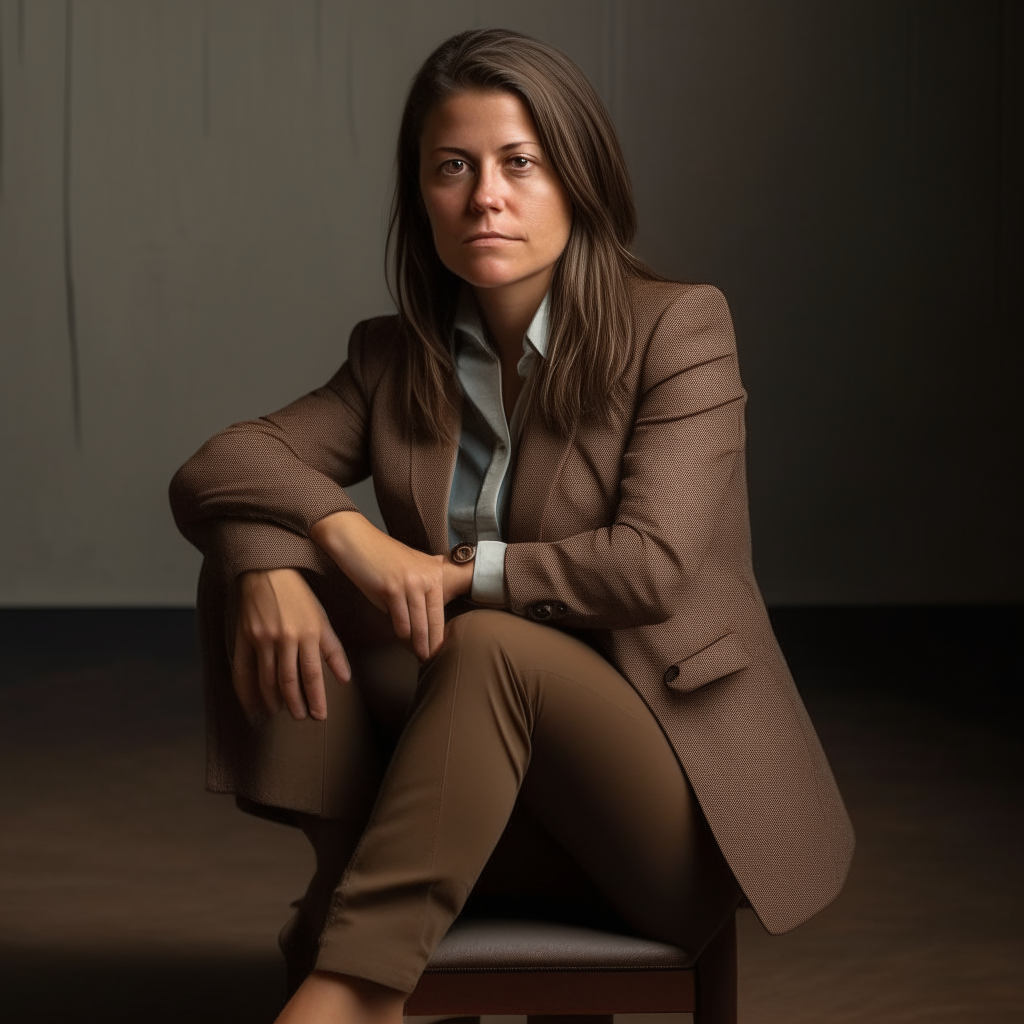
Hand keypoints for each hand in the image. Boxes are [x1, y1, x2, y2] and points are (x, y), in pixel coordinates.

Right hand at [232, 568, 350, 723]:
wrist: (267, 572)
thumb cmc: (299, 597)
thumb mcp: (322, 619)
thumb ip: (333, 650)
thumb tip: (344, 679)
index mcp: (308, 633)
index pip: (312, 675)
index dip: (316, 698)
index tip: (319, 715)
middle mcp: (285, 638)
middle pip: (289, 681)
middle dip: (296, 704)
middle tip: (301, 717)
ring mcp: (262, 638)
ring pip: (267, 679)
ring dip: (274, 701)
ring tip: (280, 712)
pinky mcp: (243, 637)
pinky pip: (243, 671)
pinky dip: (246, 692)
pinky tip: (253, 706)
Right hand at [311, 512, 472, 661]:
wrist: (356, 540)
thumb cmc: (380, 557)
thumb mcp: (410, 567)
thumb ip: (423, 586)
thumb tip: (429, 616)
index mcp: (434, 572)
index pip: (440, 611)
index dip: (440, 633)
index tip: (440, 648)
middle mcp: (427, 577)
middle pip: (432, 620)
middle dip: (431, 643)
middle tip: (430, 658)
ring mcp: (410, 582)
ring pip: (418, 624)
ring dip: (417, 643)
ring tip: (419, 655)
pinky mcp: (391, 588)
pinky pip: (400, 620)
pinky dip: (401, 634)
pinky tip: (402, 641)